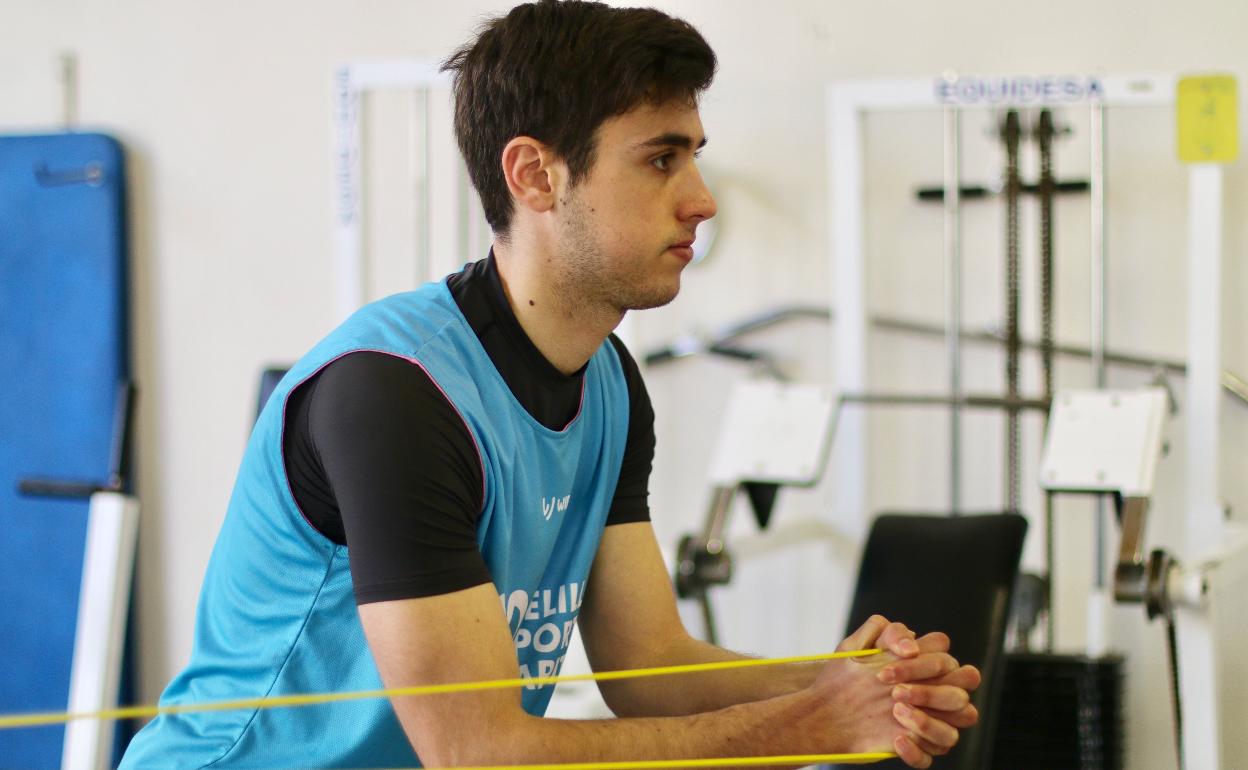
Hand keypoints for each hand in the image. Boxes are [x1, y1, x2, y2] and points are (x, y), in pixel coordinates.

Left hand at [836, 616, 980, 767]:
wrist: (822, 710)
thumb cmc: (845, 675)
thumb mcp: (857, 647)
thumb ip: (884, 631)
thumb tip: (910, 644)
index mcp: (924, 670)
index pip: (949, 661)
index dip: (929, 660)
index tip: (897, 659)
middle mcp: (932, 697)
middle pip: (959, 695)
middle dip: (931, 693)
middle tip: (895, 692)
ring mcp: (927, 724)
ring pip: (952, 732)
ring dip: (929, 723)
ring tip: (896, 711)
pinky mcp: (915, 749)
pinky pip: (930, 757)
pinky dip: (916, 751)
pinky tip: (896, 740)